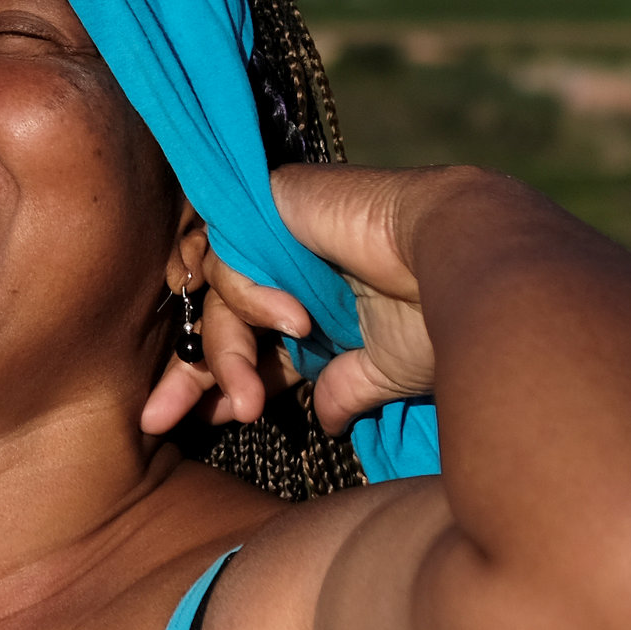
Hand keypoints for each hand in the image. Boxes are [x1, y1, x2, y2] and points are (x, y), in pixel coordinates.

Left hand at [145, 163, 464, 436]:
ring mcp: (273, 233)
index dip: (214, 382)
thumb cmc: (438, 313)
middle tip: (161, 420)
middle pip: (209, 315)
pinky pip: (229, 255)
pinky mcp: (269, 202)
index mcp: (307, 305)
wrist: (469, 259)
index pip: (241, 341)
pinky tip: (296, 322)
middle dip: (186, 374)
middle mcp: (283, 269)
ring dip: (224, 355)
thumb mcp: (383, 367)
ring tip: (249, 404)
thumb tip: (327, 421)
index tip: (196, 427)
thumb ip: (344, 387)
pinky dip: (252, 296)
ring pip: (212, 294)